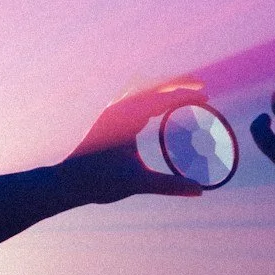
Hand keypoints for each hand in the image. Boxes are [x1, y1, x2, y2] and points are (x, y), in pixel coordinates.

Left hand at [54, 78, 210, 204]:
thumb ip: (170, 185)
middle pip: (153, 86)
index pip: (161, 99)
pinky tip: (159, 105)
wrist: (68, 182)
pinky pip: (135, 97)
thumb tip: (199, 191)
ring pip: (142, 89)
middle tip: (202, 87)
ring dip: (163, 87)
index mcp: (125, 118)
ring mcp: (112, 111)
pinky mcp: (109, 118)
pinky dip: (151, 95)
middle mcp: (118, 109)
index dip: (185, 96)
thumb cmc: (98, 181)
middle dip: (178, 83)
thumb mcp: (137, 183)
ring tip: (184, 90)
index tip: (207, 97)